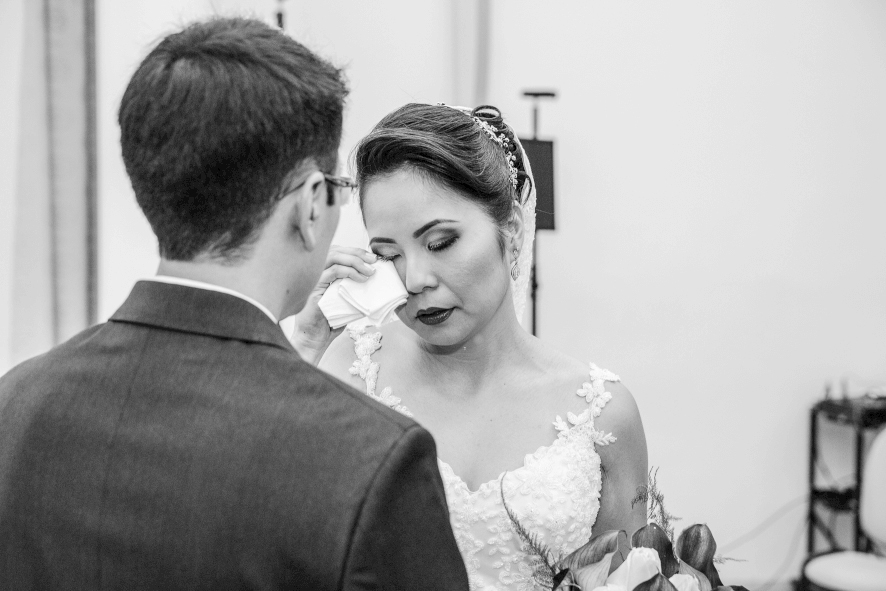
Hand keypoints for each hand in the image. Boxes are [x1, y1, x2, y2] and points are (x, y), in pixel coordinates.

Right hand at [290, 245, 376, 364]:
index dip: (355, 251)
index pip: (337, 252)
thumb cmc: (329, 322)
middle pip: (335, 250)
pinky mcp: (313, 288)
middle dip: (357, 253)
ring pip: (333, 257)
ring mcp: (313, 279)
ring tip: (370, 270)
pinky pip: (332, 272)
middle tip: (374, 260)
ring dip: (355, 261)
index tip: (371, 258)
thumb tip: (372, 277)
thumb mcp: (345, 300)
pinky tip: (361, 279)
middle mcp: (316, 273)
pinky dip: (349, 272)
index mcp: (322, 273)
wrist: (315, 339)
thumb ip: (352, 287)